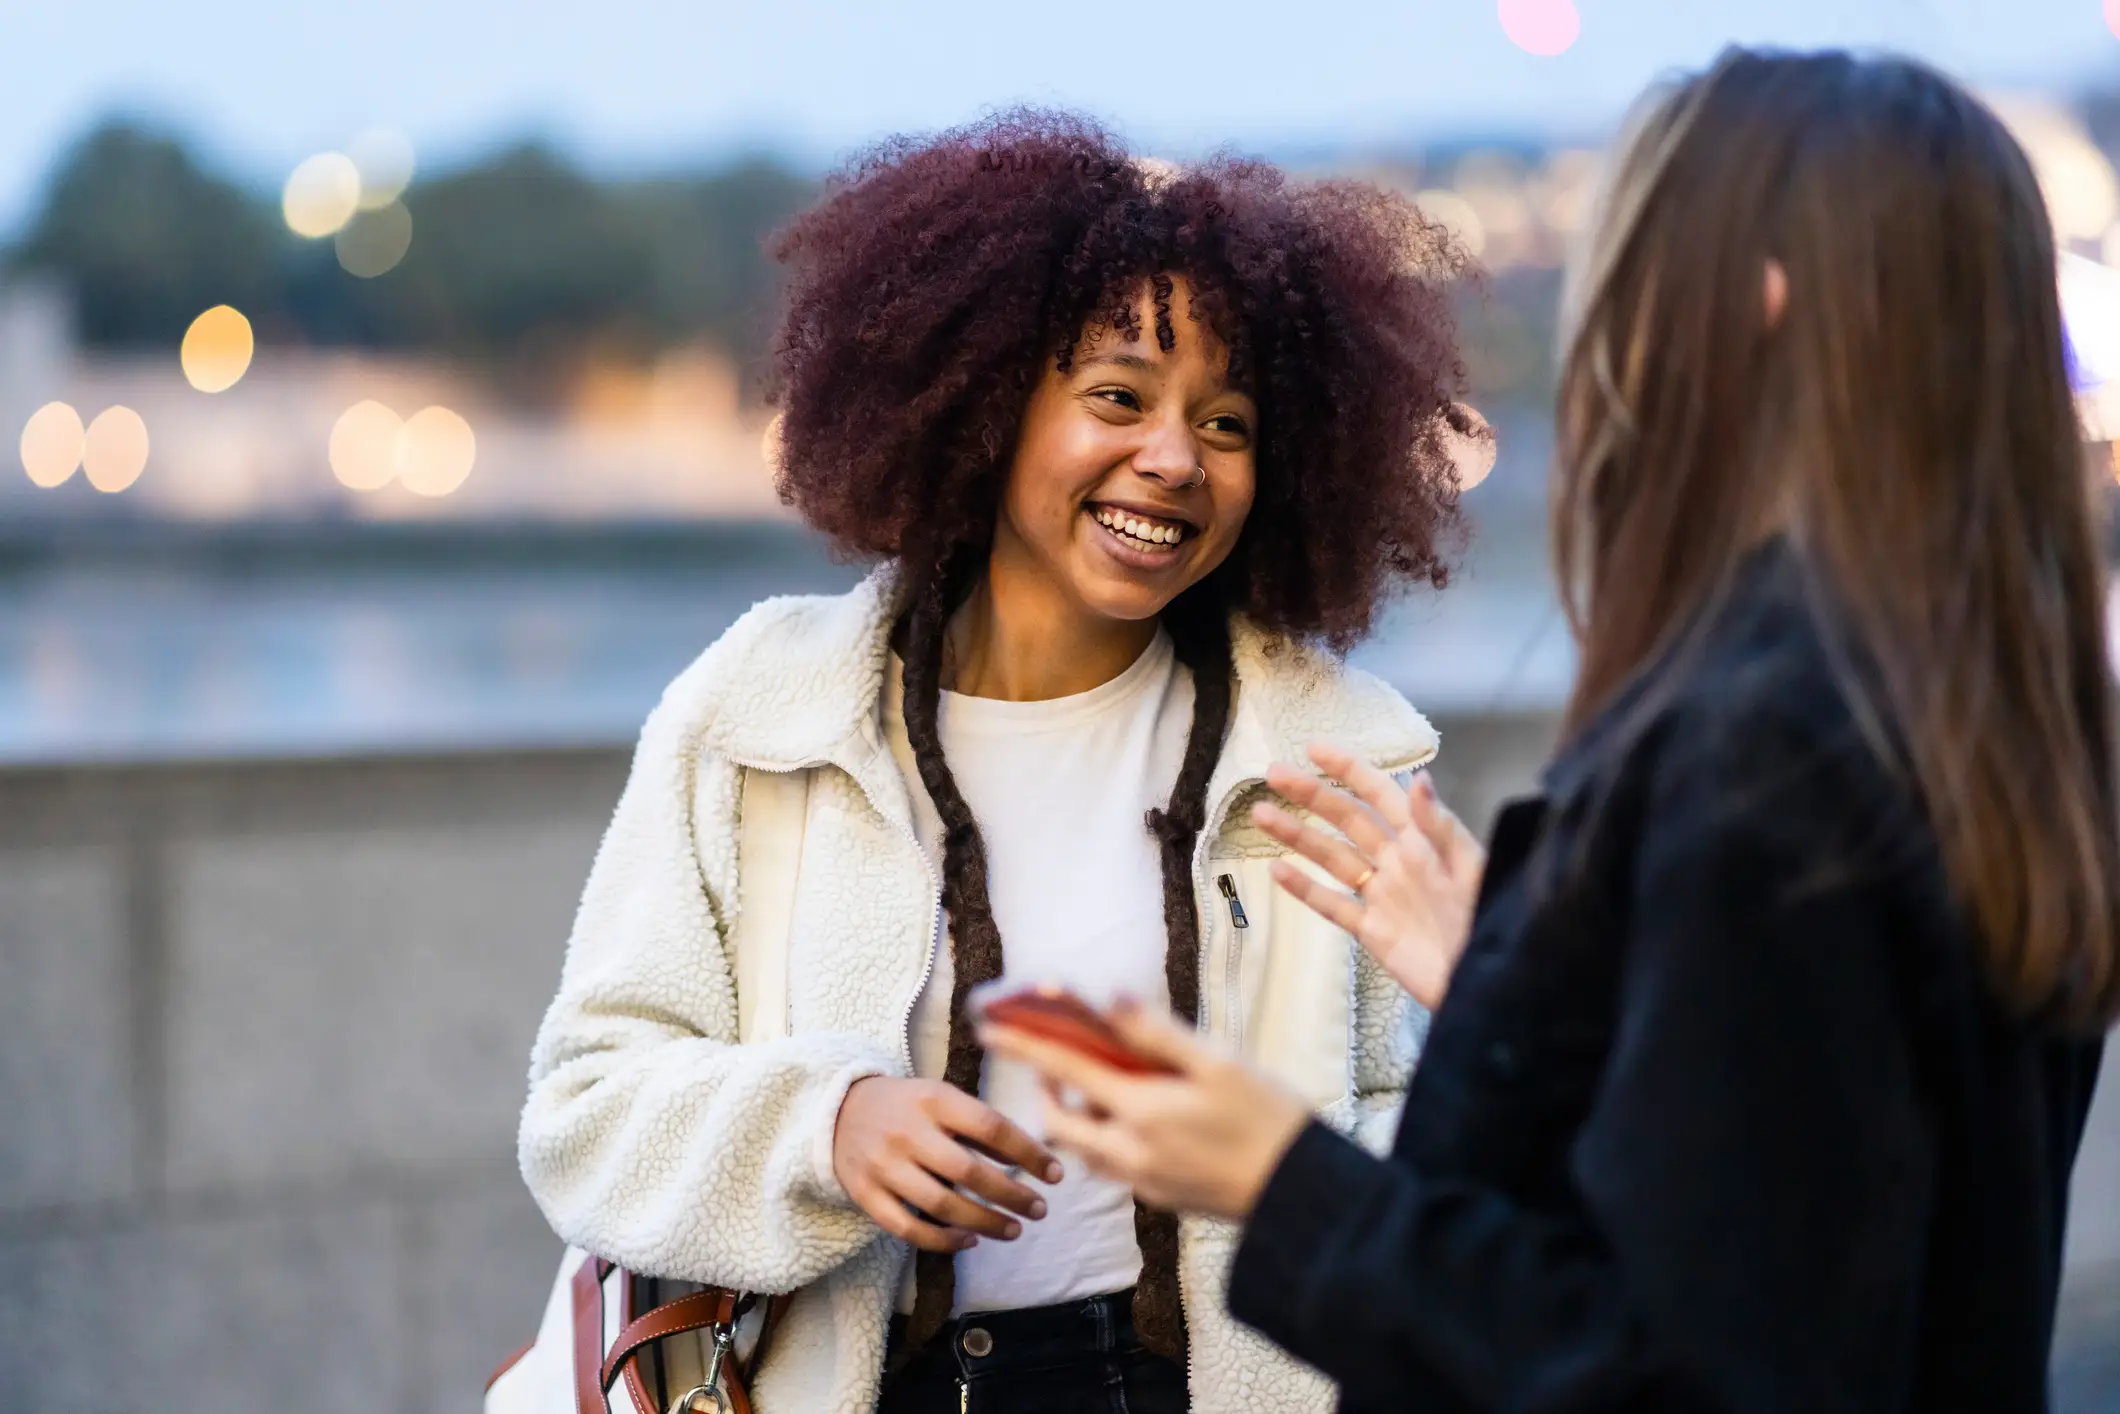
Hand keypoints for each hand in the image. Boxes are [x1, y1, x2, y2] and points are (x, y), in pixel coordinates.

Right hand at [831, 1076, 1062, 1251]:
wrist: (838, 1111)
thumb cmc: (907, 1106)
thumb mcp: (942, 1098)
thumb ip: (982, 1126)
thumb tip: (1029, 1160)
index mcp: (933, 1099)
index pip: (990, 1127)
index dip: (1029, 1152)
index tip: (1056, 1174)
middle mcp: (907, 1131)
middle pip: (968, 1171)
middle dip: (1012, 1195)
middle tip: (1039, 1210)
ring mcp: (883, 1165)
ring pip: (941, 1205)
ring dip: (985, 1223)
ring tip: (1014, 1230)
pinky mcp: (865, 1194)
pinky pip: (909, 1228)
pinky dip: (944, 1241)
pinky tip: (970, 1241)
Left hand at [980, 998, 1309, 1222]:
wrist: (1297, 1193)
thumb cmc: (1267, 1117)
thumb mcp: (1217, 1063)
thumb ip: (1156, 1033)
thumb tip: (1109, 997)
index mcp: (1140, 1109)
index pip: (1064, 1068)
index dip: (1023, 1043)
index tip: (989, 1024)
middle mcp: (1129, 1150)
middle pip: (1058, 1121)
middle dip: (1046, 1089)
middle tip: (1055, 1062)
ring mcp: (1141, 1179)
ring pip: (1083, 1147)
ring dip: (1075, 1117)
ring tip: (1098, 1087)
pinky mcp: (1158, 1196)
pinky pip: (1111, 1166)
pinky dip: (1105, 1139)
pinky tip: (1137, 1121)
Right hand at [1251, 742, 1483, 1010]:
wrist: (1485, 984)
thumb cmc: (1488, 923)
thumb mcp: (1471, 870)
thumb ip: (1440, 827)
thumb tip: (1419, 779)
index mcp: (1422, 840)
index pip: (1380, 795)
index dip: (1349, 770)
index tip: (1315, 749)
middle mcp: (1398, 861)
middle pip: (1347, 820)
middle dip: (1311, 795)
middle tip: (1273, 773)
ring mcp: (1382, 895)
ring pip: (1332, 857)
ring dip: (1297, 835)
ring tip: (1261, 813)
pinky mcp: (1373, 931)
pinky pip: (1333, 905)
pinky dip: (1305, 888)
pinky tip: (1277, 870)